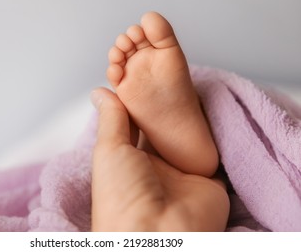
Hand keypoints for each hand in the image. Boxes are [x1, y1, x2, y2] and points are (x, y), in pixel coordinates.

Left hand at [91, 88, 229, 230]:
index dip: (141, 102)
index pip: (135, 124)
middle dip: (166, 107)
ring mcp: (180, 173)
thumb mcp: (109, 150)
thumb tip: (100, 92)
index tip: (146, 77)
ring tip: (190, 89)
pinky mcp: (207, 180)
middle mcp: (153, 167)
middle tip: (171, 79)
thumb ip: (111, 119)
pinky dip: (210, 135)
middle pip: (162, 129)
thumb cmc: (121, 195)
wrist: (157, 233)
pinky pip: (210, 152)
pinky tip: (208, 113)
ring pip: (186, 138)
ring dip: (188, 118)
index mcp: (127, 160)